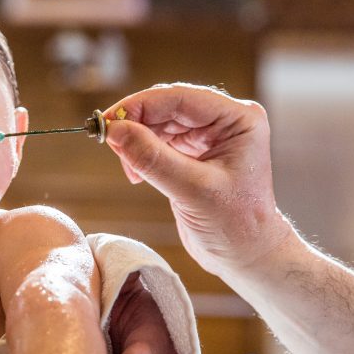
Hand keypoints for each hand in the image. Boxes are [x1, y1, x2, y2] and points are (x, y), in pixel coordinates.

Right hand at [104, 83, 292, 276]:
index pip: (180, 98)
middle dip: (135, 122)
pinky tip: (136, 172)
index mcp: (238, 119)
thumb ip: (153, 158)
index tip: (109, 120)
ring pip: (158, 122)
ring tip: (128, 166)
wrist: (245, 254)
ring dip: (136, 139)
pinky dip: (140, 152)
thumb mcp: (192, 190)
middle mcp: (224, 120)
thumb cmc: (235, 225)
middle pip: (166, 106)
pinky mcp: (192, 151)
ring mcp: (208, 135)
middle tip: (108, 140)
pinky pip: (157, 139)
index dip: (140, 106)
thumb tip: (116, 130)